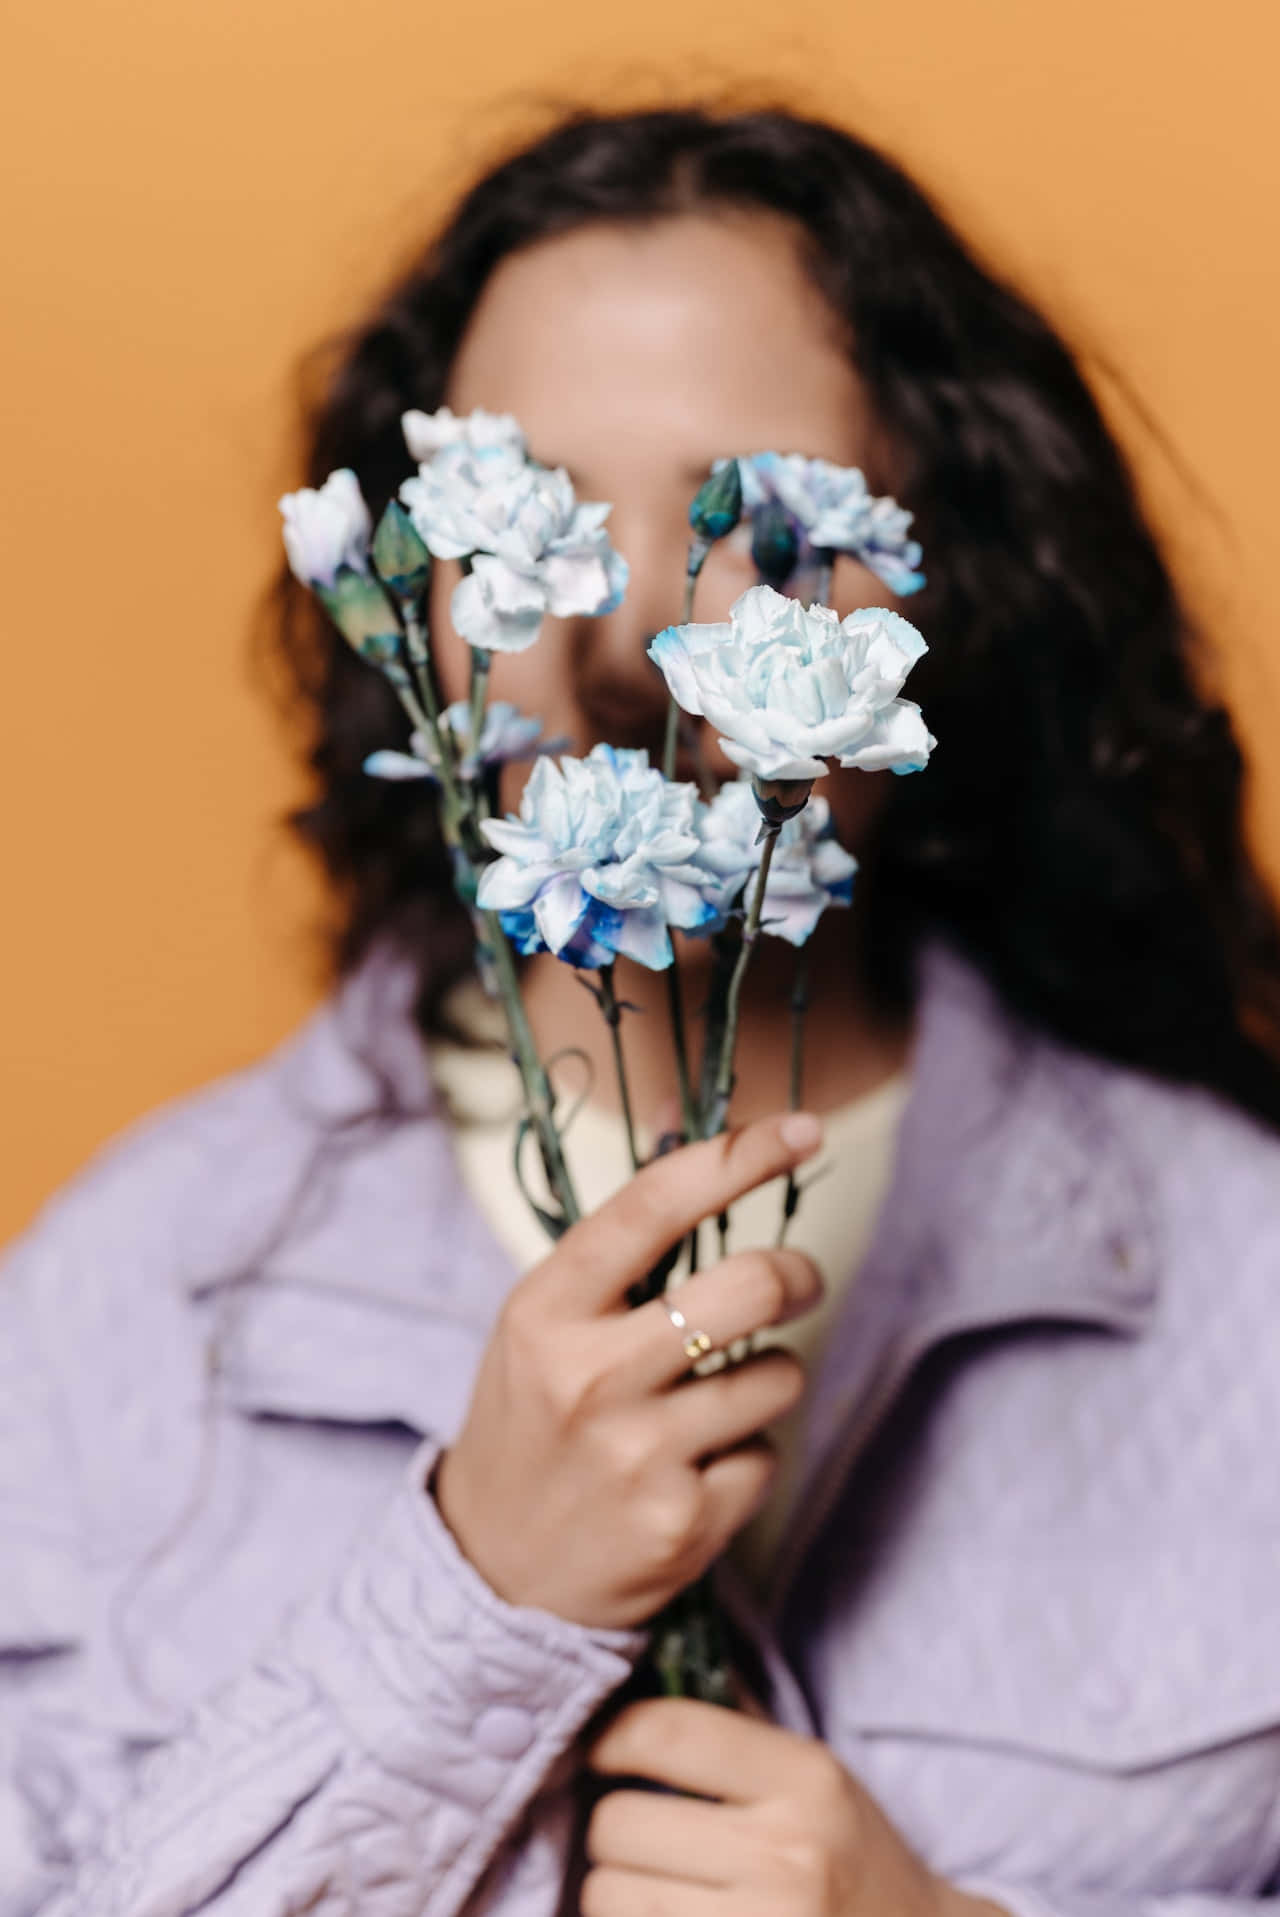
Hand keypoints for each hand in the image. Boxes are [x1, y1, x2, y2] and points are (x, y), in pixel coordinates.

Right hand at [431, 1112, 824, 1629]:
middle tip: (797, 1282)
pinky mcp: (682, 1523)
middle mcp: (589, 1377)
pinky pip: (768, 1455)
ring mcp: (637, 1455)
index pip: (654, 1205)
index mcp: (547, 1309)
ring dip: (769, 1378)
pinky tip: (696, 1469)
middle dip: (797, 1276)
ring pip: (777, 1377)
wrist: (493, 1573)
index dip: (737, 1156)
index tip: (799, 1129)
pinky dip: (748, 1454)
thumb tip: (695, 1127)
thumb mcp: (543, 1324)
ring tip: (716, 1401)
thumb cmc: (534, 1420)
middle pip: (748, 1288)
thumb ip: (620, 1246)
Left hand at [583, 1697, 1009, 1916]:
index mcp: (806, 1781)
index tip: (603, 1749)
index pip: (668, 1734)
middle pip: (618, 1824)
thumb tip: (645, 1672)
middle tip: (641, 1837)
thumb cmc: (847, 1858)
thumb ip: (732, 1731)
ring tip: (656, 1888)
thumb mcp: (811, 1777)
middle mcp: (787, 1856)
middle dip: (615, 1828)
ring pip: (607, 1896)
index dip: (612, 1737)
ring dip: (614, 1891)